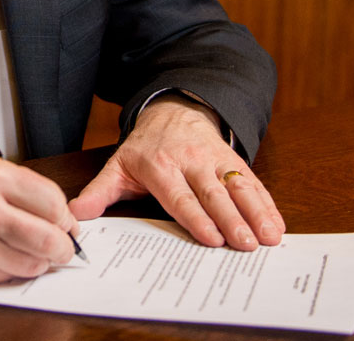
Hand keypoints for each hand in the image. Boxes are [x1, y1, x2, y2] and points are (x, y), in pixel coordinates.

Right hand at [0, 154, 79, 284]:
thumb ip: (16, 186)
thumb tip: (56, 212)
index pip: (53, 201)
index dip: (64, 215)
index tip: (64, 221)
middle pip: (50, 239)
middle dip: (62, 246)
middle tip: (61, 245)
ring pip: (32, 264)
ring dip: (38, 261)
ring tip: (27, 249)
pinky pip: (6, 276)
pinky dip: (11, 269)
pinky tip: (0, 255)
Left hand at [69, 96, 284, 249]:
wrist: (172, 110)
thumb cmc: (145, 147)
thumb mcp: (118, 166)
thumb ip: (100, 192)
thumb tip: (75, 215)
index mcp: (160, 166)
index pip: (179, 196)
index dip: (196, 217)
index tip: (211, 238)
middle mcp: (190, 161)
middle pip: (213, 194)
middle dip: (231, 219)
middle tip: (245, 244)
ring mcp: (215, 159)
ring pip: (238, 186)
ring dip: (255, 212)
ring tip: (270, 237)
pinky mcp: (233, 159)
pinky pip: (252, 181)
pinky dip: (266, 202)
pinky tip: (277, 223)